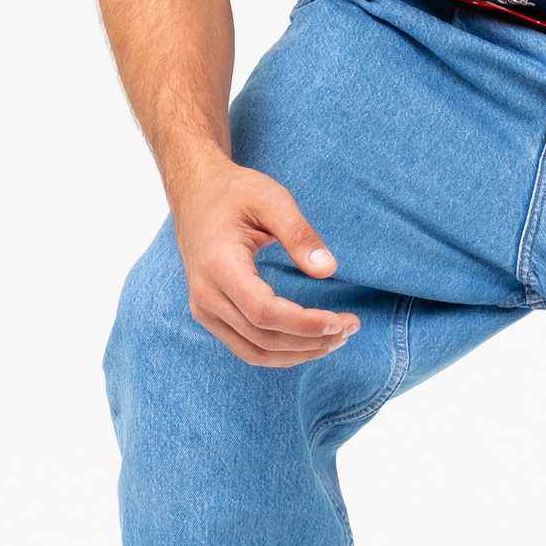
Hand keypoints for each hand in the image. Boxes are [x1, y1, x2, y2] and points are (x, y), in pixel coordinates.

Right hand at [168, 161, 360, 366]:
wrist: (195, 193)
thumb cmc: (234, 192)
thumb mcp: (271, 198)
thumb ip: (299, 233)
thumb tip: (328, 270)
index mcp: (219, 265)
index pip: (264, 312)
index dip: (305, 324)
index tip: (341, 320)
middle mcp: (205, 295)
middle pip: (262, 338)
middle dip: (311, 341)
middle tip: (350, 328)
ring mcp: (203, 309)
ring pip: (254, 352)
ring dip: (299, 353)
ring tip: (336, 339)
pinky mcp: (209, 314)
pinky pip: (246, 348)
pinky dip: (281, 353)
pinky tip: (309, 342)